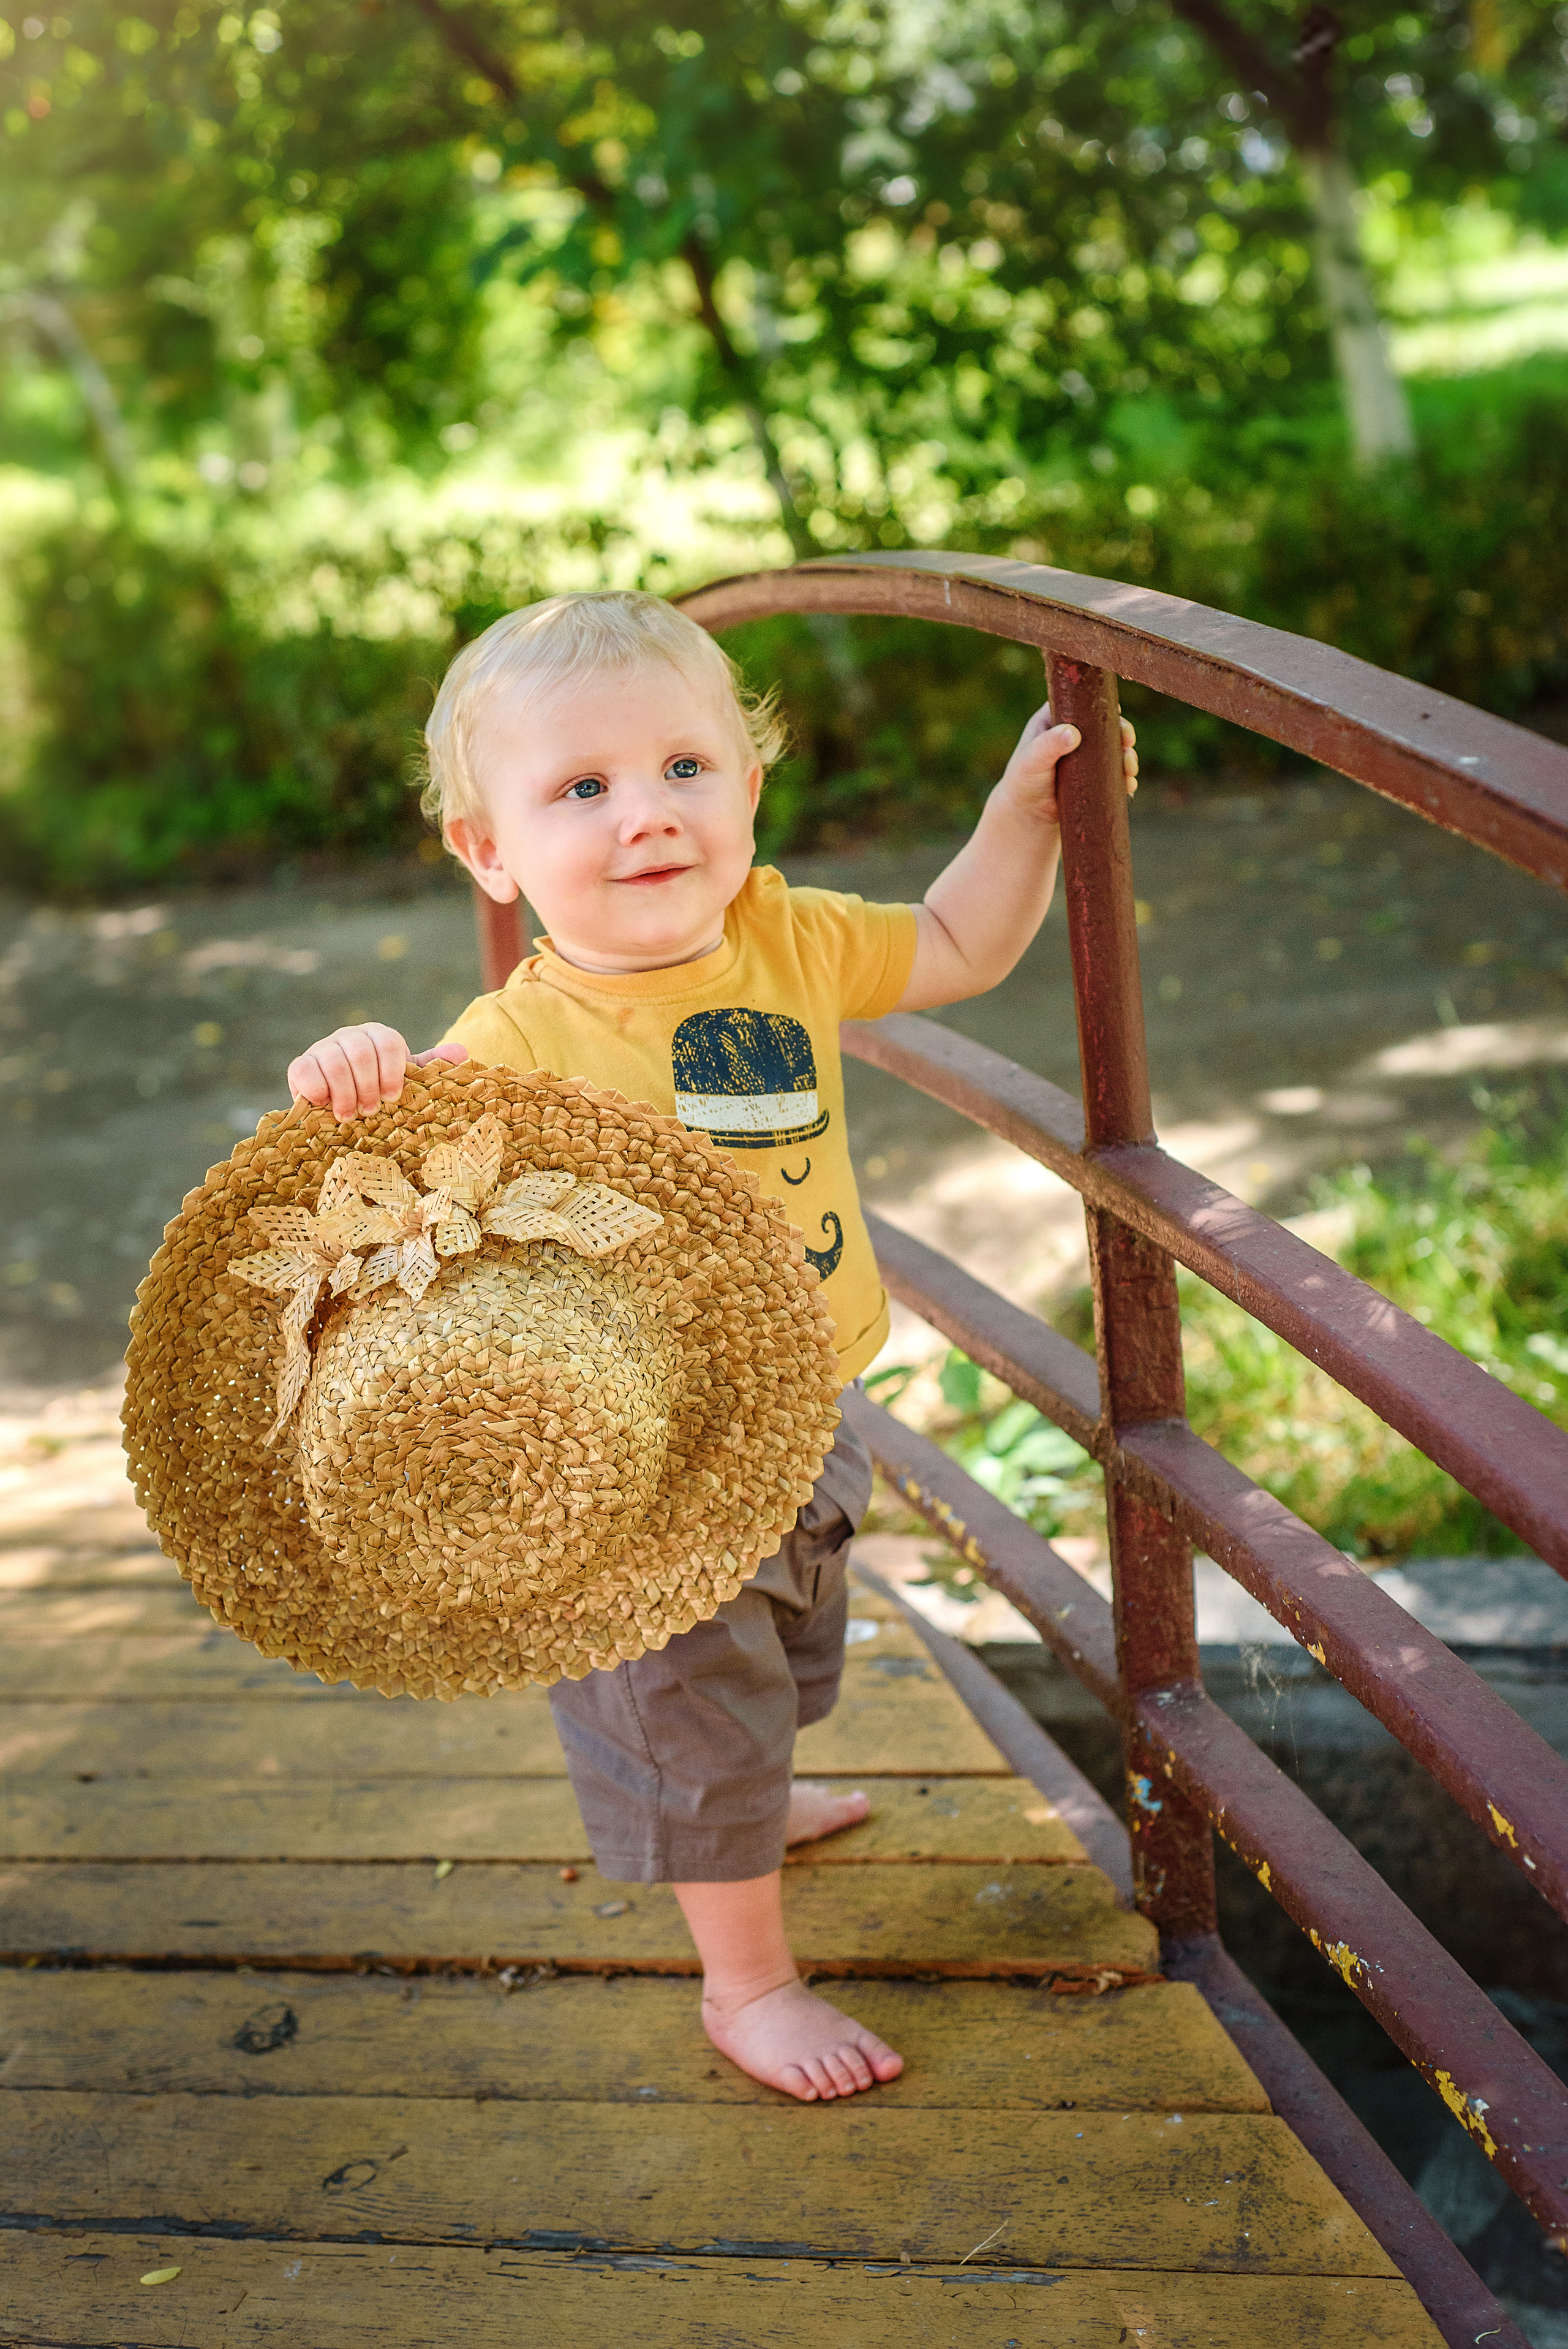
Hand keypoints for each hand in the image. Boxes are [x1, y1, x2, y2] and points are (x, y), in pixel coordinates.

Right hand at [286, 1025, 467, 1121]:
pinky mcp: (300, 1065)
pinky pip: (304, 1069)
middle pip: (360, 1051)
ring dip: (345, 1093)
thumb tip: (462, 1054)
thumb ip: (430, 1066)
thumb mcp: (406, 1079)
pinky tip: (325, 1106)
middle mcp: (350, 1036)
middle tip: (372, 1111)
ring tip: (350, 1116)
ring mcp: (323, 1048)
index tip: (392, 1097)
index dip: (392, 1071)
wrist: (342, 1104)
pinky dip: (316, 1090)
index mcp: (378, 1036)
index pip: (388, 1042)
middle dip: (368, 1085)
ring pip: (334, 1061)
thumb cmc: (380, 1091)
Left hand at [998, 703, 1138, 825]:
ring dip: (1127, 757)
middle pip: (1105, 727)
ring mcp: (1085, 758)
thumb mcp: (1032, 760)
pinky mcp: (1093, 778)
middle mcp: (1073, 735)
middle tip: (1128, 743)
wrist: (1025, 816)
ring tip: (1129, 770)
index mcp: (1055, 720)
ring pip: (1113, 751)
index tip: (1118, 714)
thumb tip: (1073, 733)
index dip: (1103, 707)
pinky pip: (1114, 775)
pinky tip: (1129, 786)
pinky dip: (1124, 779)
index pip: (1083, 705)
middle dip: (1123, 733)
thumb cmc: (1022, 782)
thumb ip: (1048, 745)